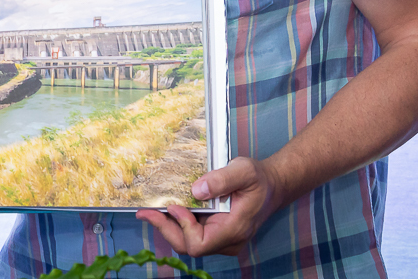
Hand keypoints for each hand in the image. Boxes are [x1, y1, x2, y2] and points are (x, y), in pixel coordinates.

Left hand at [136, 156, 283, 256]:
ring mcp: (222, 239)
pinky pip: (193, 235)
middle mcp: (228, 240)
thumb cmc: (259, 179)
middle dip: (166, 229)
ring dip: (169, 228)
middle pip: (189, 246)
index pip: (200, 244)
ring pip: (189, 243)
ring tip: (151, 211)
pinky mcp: (217, 232)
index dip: (183, 229)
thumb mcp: (243, 171)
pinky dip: (178, 225)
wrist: (272, 185)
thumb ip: (221, 180)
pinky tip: (167, 211)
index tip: (175, 207)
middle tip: (145, 212)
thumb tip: (196, 190)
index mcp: (235, 229)